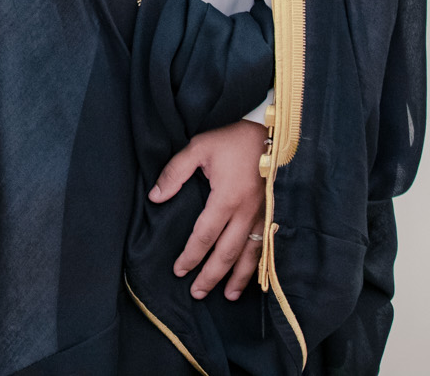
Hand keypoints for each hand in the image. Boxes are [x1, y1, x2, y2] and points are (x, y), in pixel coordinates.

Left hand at [150, 119, 267, 300]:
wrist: (274, 133)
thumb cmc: (233, 139)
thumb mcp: (199, 147)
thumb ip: (174, 172)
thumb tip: (155, 197)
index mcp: (225, 198)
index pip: (204, 236)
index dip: (191, 256)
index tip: (179, 271)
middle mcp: (246, 213)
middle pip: (226, 253)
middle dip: (211, 275)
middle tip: (197, 293)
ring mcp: (263, 216)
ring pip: (249, 255)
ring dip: (237, 278)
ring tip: (228, 296)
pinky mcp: (274, 215)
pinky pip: (265, 246)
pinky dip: (258, 265)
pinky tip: (253, 277)